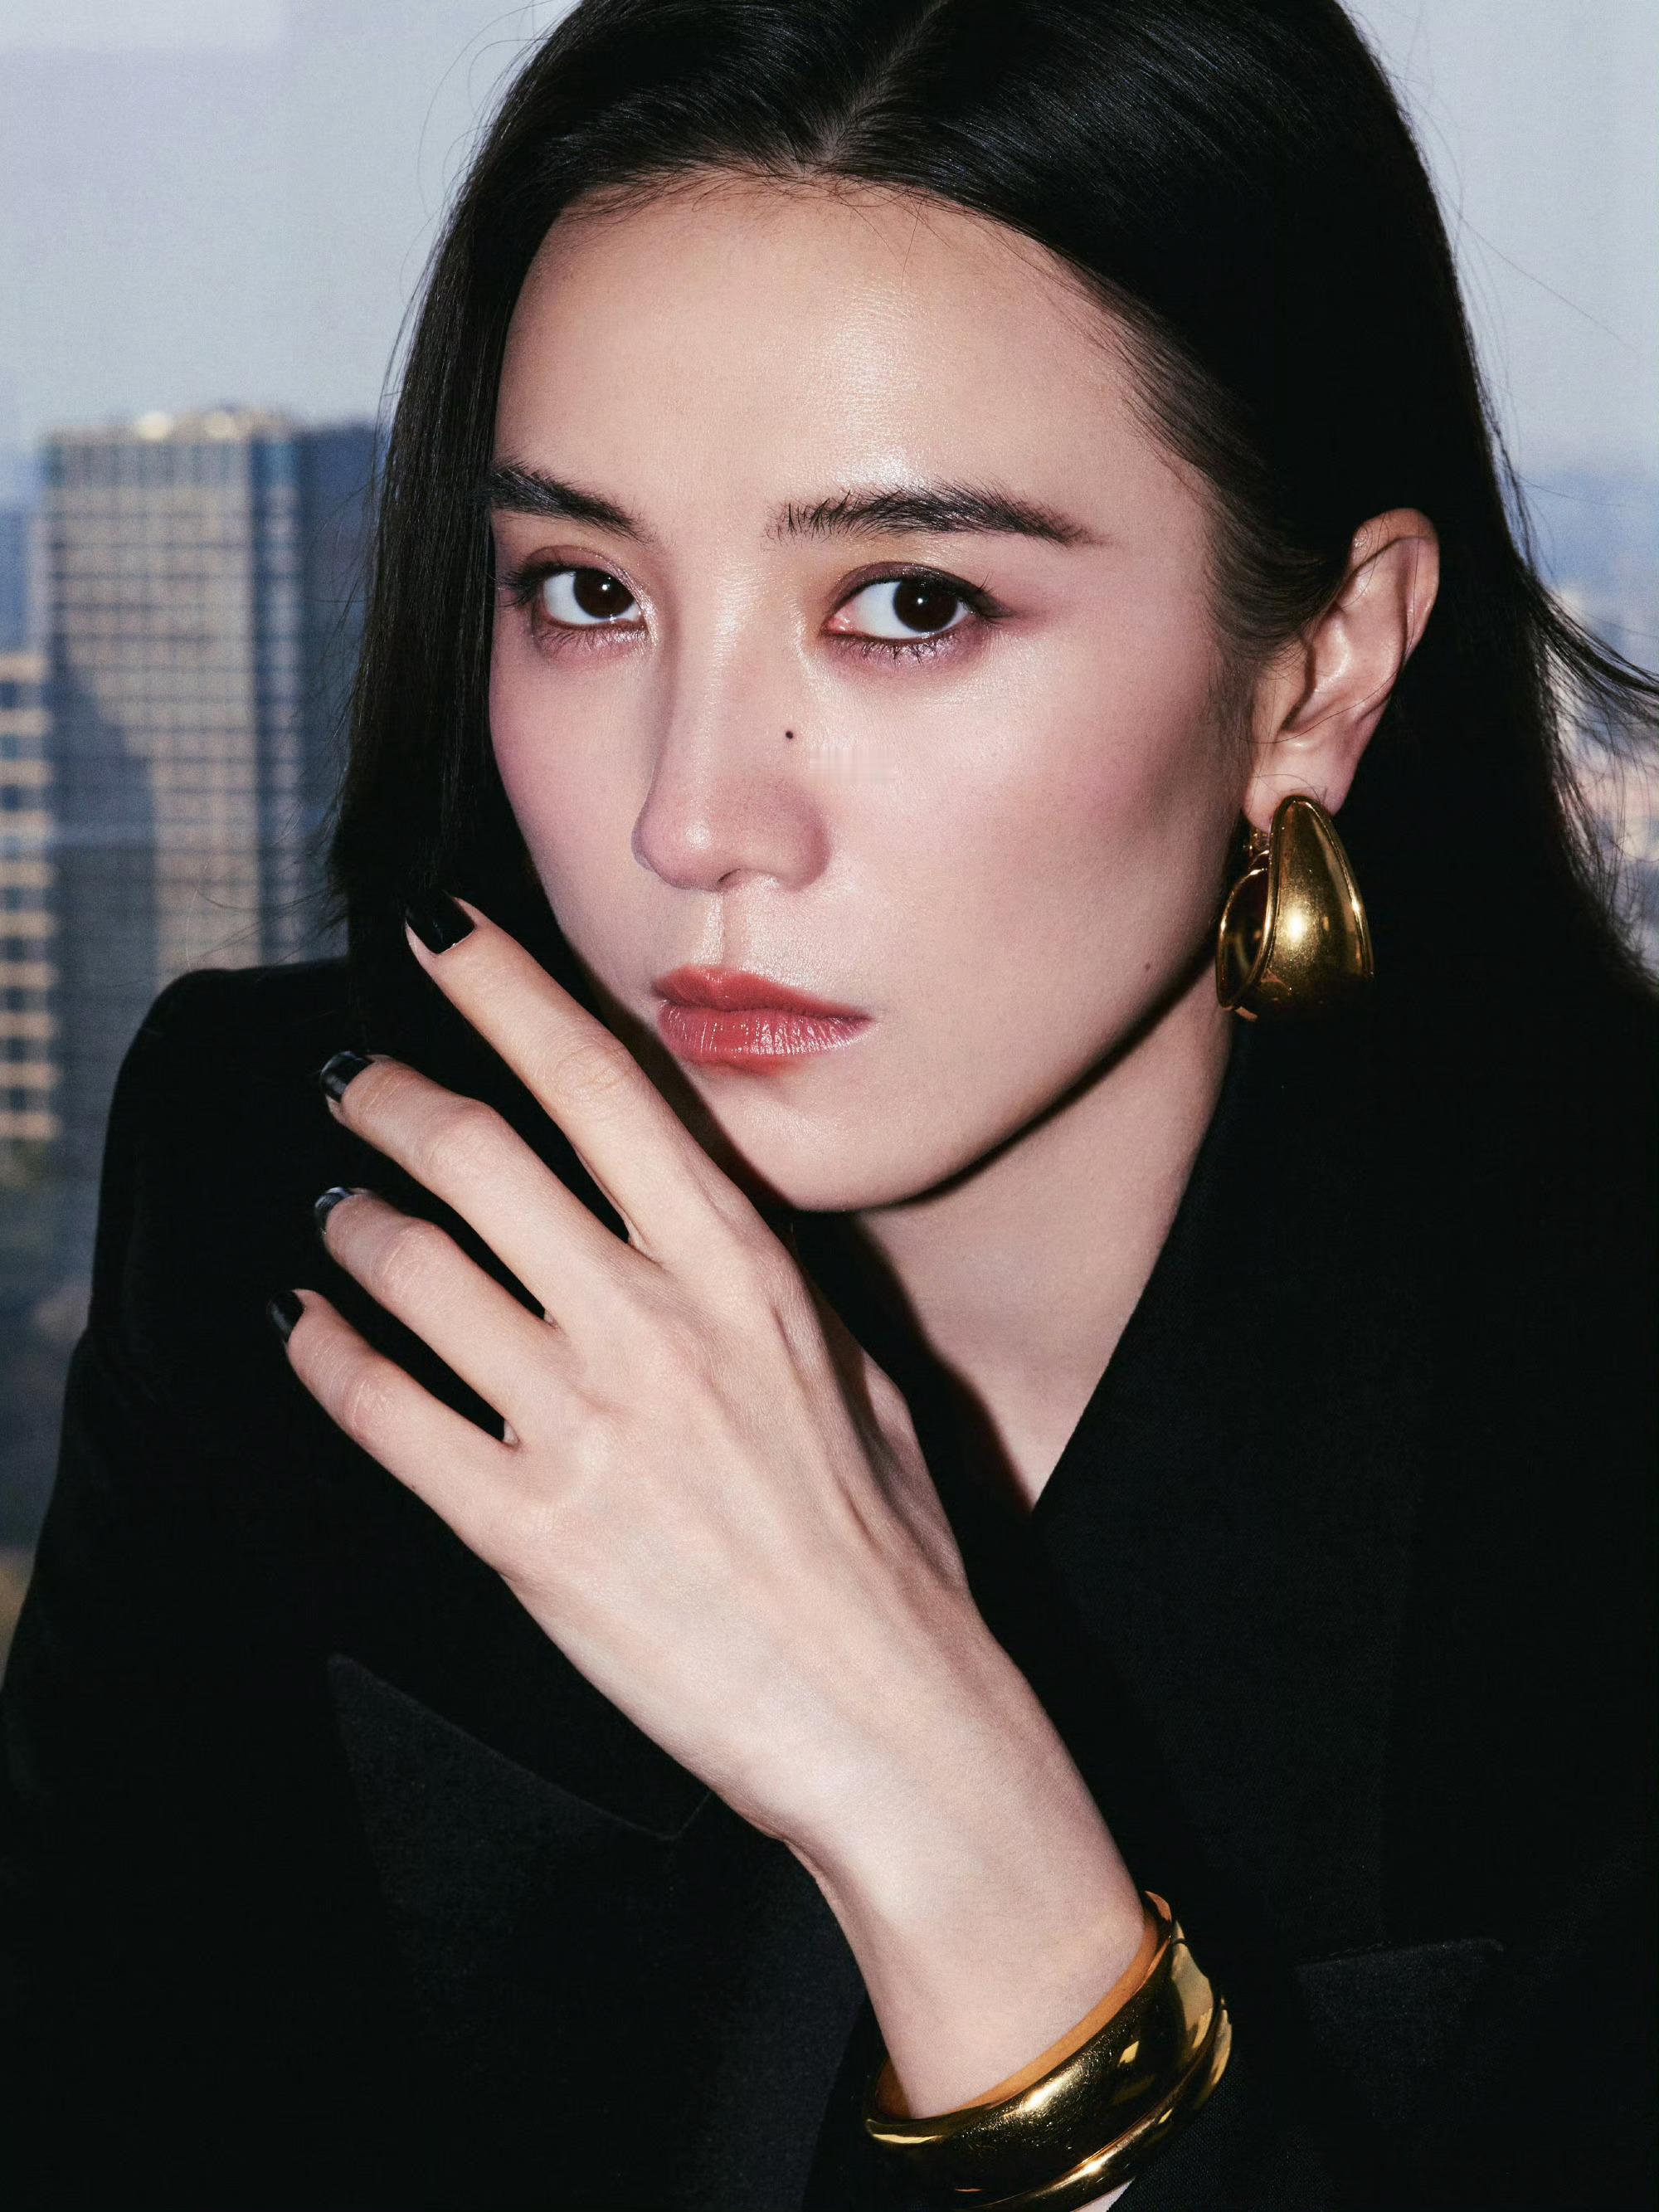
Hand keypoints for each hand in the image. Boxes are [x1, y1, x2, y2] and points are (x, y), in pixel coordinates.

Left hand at [277, 892, 1145, 2117]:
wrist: (893, 1720)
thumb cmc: (893, 1547)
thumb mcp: (855, 1372)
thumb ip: (756, 1280)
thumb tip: (683, 1203)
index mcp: (742, 1269)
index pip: (600, 1084)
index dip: (504, 990)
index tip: (439, 936)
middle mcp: (652, 1324)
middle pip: (478, 1156)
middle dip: (390, 1097)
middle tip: (352, 1081)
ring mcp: (582, 1427)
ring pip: (412, 1270)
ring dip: (350, 1223)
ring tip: (335, 1211)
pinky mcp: (525, 1534)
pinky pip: (382, 1412)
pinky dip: (323, 1355)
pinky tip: (304, 1329)